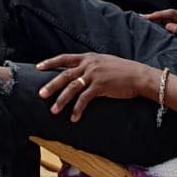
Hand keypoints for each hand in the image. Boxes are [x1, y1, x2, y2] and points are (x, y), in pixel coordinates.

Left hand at [37, 53, 155, 121]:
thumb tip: (79, 71)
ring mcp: (94, 75)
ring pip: (72, 88)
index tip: (38, 67)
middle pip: (65, 75)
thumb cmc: (123, 70)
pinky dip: (78, 109)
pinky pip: (85, 99)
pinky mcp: (101, 87)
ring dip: (61, 100)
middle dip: (51, 85)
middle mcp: (89, 65)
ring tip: (53, 110)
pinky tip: (74, 118)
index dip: (50, 62)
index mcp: (88, 58)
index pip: (64, 58)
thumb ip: (90, 65)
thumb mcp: (104, 62)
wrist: (139, 76)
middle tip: (40, 94)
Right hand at [145, 9, 176, 44]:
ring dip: (157, 21)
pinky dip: (162, 26)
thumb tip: (168, 26)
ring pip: (169, 20)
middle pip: (168, 15)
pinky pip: (172, 26)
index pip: (171, 13)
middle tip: (141, 18)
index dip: (158, 15)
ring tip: (145, 22)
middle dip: (155, 16)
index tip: (147, 17)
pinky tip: (156, 29)